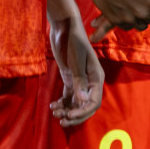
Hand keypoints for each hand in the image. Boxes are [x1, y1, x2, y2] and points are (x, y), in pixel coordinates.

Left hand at [48, 13, 104, 127]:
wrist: (64, 27)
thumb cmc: (74, 41)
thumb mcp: (76, 60)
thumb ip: (79, 80)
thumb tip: (83, 102)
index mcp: (96, 78)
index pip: (94, 102)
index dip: (83, 112)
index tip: (70, 116)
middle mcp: (90, 82)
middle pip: (85, 106)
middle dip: (75, 115)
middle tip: (62, 120)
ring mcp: (80, 81)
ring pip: (76, 103)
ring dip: (67, 110)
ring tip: (54, 112)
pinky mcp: (70, 79)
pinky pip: (68, 97)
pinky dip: (62, 103)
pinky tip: (53, 105)